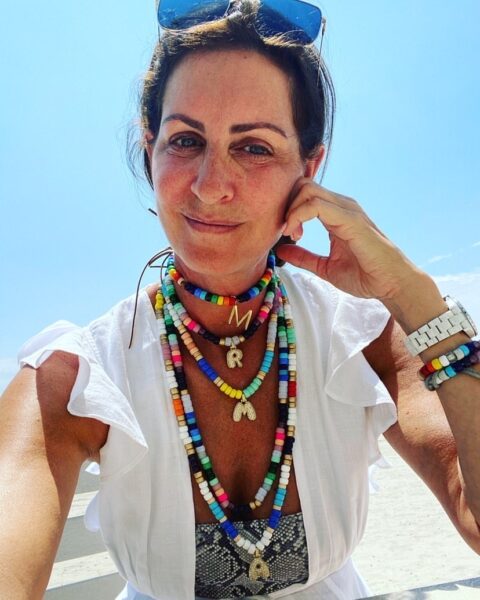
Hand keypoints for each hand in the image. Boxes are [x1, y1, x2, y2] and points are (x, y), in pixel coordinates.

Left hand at [276, 178, 423, 301]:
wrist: (391, 284)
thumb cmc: (364, 275)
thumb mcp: (325, 267)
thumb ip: (303, 257)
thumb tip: (281, 250)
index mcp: (336, 213)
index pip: (305, 193)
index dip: (289, 208)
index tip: (287, 233)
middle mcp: (341, 206)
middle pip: (303, 185)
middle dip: (287, 205)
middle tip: (287, 232)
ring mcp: (347, 210)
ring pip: (307, 189)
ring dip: (291, 210)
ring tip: (292, 234)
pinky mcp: (350, 219)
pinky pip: (316, 205)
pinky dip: (299, 216)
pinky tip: (297, 234)